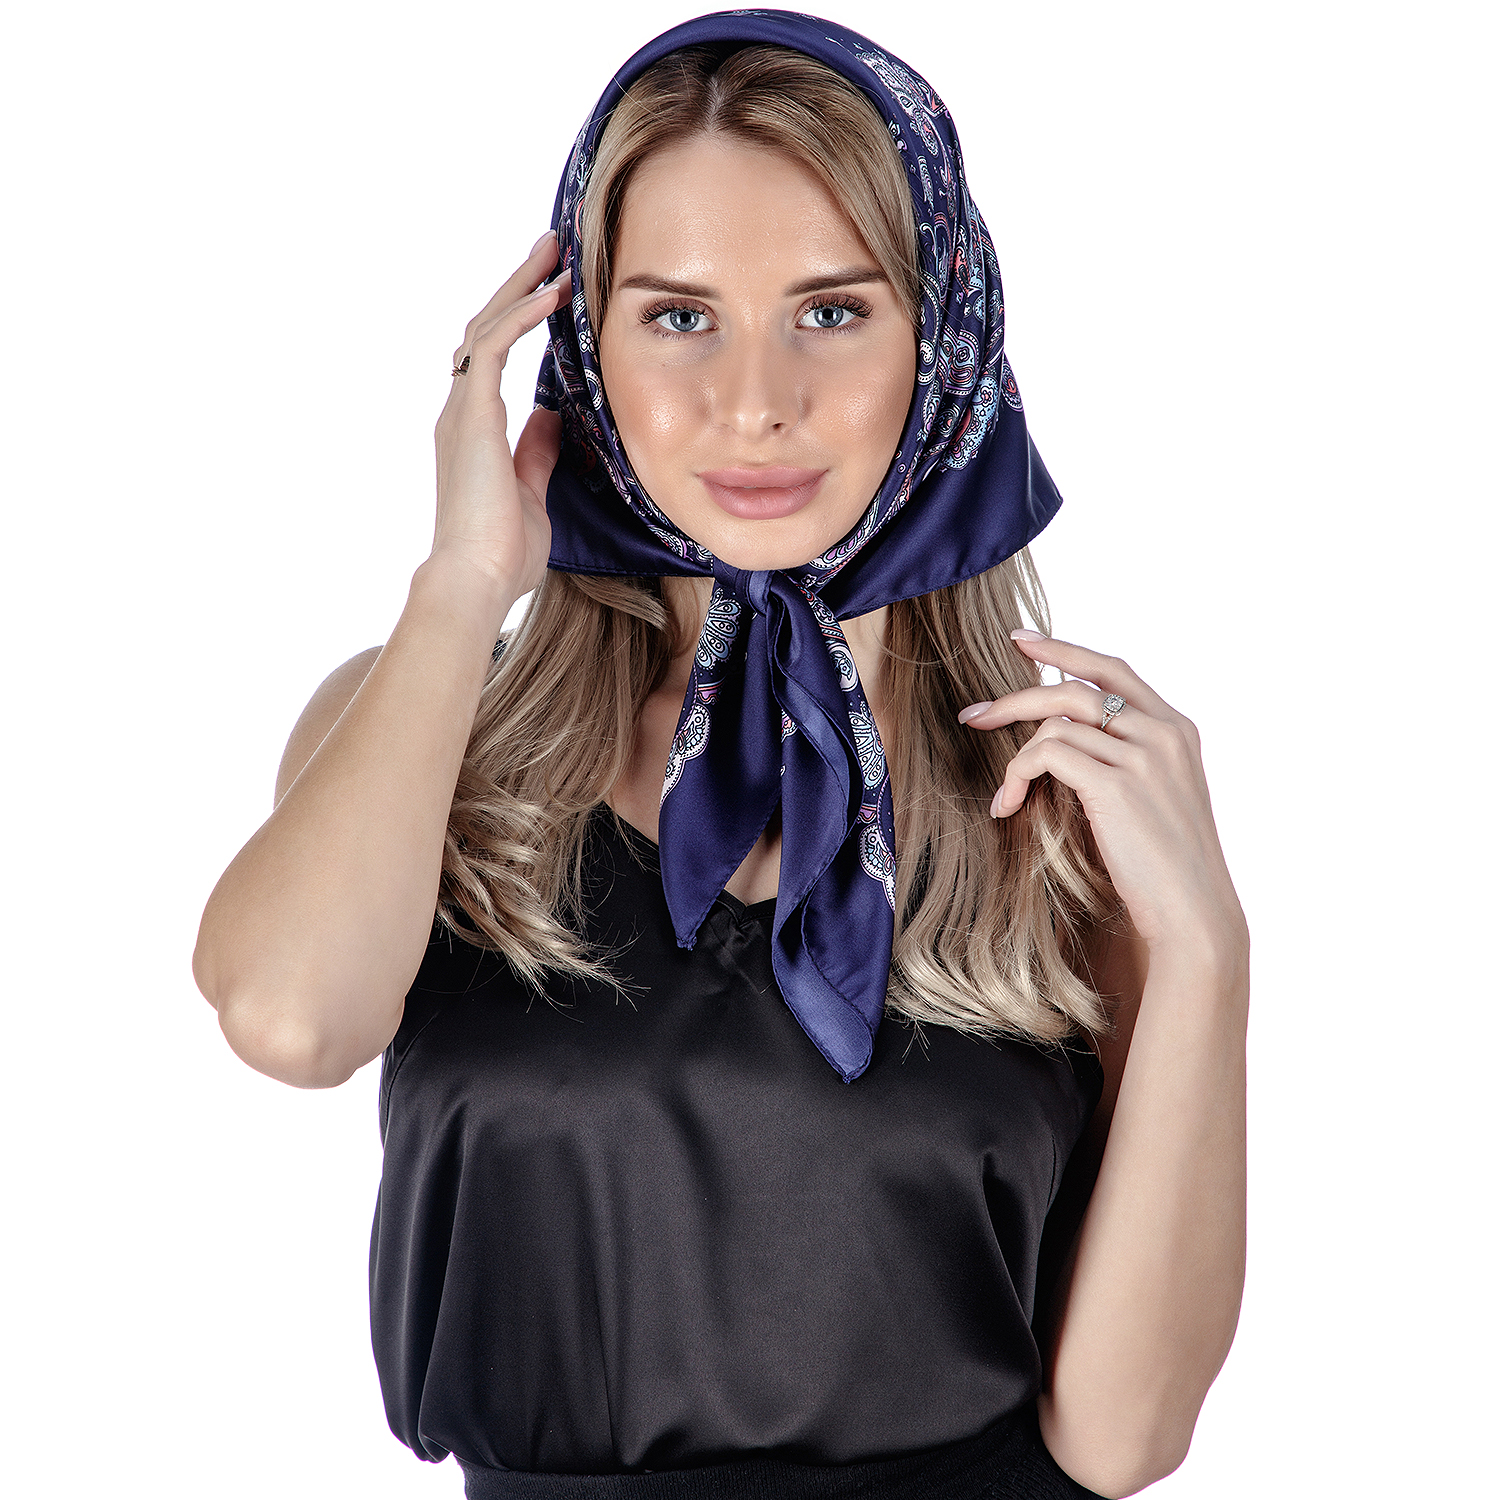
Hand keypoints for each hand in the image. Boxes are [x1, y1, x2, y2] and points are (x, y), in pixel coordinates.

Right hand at [431, 229, 571, 599]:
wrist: (475, 579)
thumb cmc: (501, 553)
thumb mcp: (530, 491)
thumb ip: (537, 451)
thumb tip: (551, 417)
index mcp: (473, 430)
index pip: (490, 358)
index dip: (517, 319)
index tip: (549, 290)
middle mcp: (460, 413)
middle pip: (484, 329)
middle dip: (517, 285)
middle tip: (550, 250)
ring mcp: (461, 411)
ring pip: (485, 327)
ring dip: (521, 286)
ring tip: (554, 254)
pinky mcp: (472, 414)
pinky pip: (493, 347)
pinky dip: (522, 316)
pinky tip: (552, 294)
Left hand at [958, 630, 1245, 959]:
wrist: (1193, 912)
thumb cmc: (1165, 868)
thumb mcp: (1154, 798)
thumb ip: (1122, 760)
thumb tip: (1060, 742)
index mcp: (1176, 729)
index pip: (1112, 669)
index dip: (1064, 651)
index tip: (1022, 640)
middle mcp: (1162, 732)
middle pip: (1074, 688)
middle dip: (1015, 697)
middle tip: (974, 714)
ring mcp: (1142, 755)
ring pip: (1054, 723)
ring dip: (1014, 753)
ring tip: (1004, 792)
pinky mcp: (1116, 783)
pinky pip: (1047, 755)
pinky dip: (1018, 775)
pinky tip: (1010, 804)